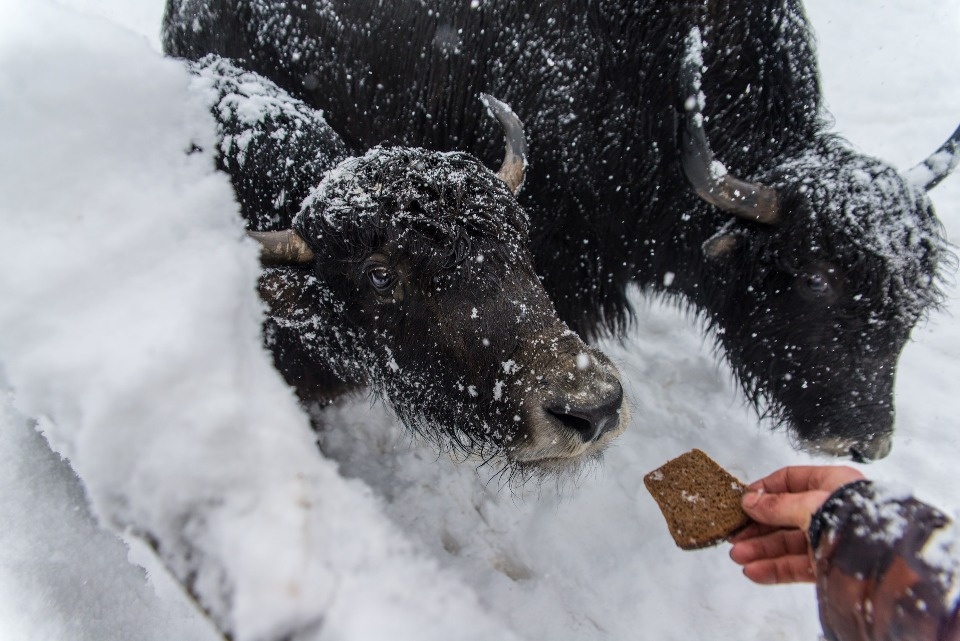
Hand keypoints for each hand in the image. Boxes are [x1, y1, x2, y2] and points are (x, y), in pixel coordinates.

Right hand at [729, 465, 864, 584]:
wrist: (884, 560)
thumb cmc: (855, 521)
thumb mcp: (808, 504)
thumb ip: (776, 505)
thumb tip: (749, 502)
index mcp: (832, 485)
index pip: (791, 481)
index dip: (764, 490)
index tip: (742, 501)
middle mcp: (831, 510)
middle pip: (785, 515)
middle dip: (757, 527)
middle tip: (735, 534)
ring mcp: (830, 539)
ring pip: (788, 543)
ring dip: (761, 549)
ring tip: (737, 556)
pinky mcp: (831, 565)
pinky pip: (797, 565)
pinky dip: (774, 569)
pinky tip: (754, 571)